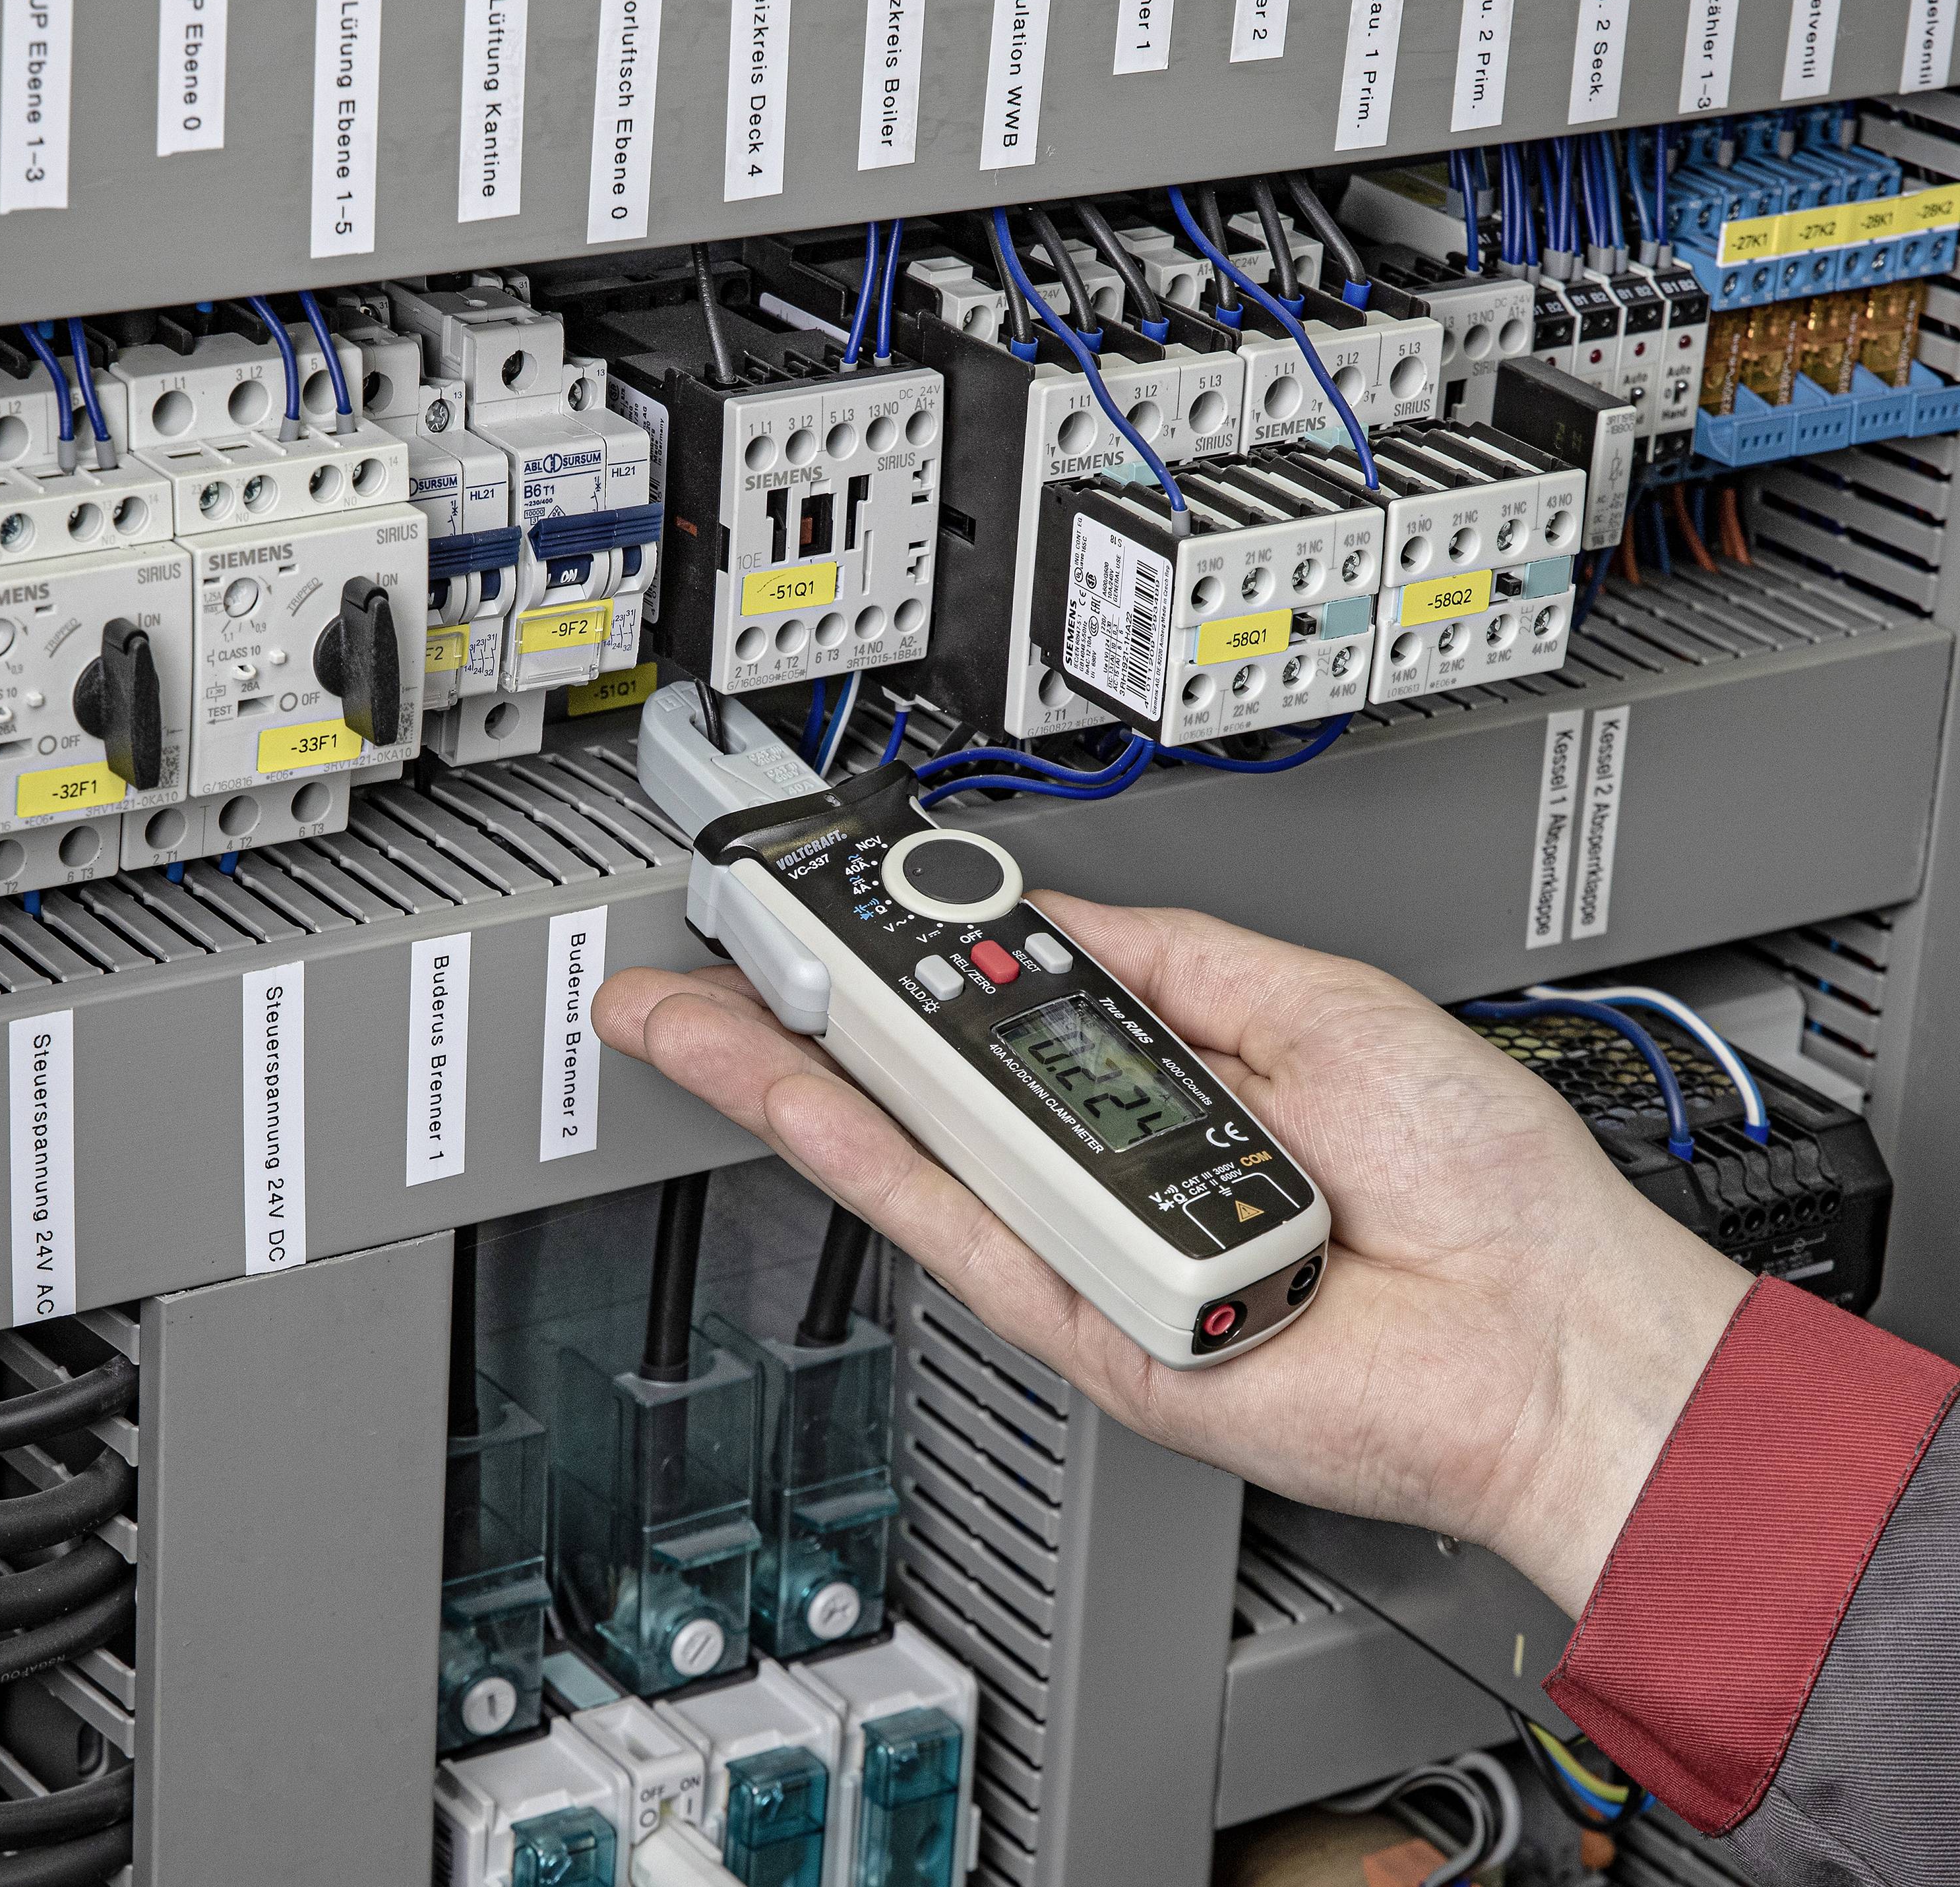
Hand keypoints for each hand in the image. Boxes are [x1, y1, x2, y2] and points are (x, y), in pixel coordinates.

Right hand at [593, 895, 1749, 1614]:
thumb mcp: (1315, 1005)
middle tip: (712, 954)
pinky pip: (958, 1228)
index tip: (835, 903)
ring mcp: (1089, 1249)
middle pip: (928, 1083)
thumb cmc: (1473, 1178)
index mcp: (1168, 1076)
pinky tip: (793, 1095)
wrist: (1541, 1332)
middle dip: (810, 1014)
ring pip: (910, 1154)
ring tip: (693, 1012)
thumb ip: (1174, 962)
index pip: (1003, 1001)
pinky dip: (868, 1156)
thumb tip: (1067, 908)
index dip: (910, 949)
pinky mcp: (1086, 1325)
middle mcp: (1112, 1167)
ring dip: (793, 1079)